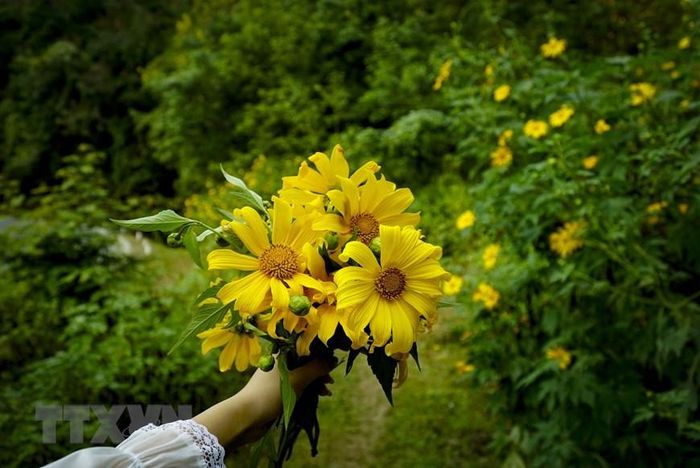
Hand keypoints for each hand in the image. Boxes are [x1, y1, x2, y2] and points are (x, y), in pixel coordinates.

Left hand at [193, 358, 331, 447]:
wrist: (246, 417)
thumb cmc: (270, 393)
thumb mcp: (298, 379)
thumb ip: (317, 368)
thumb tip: (334, 360)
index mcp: (281, 353)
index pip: (305, 347)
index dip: (320, 353)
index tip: (334, 360)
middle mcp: (280, 363)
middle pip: (306, 362)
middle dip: (320, 370)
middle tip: (331, 379)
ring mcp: (279, 378)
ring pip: (303, 375)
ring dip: (316, 381)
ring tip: (327, 390)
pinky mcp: (279, 391)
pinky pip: (299, 387)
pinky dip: (309, 389)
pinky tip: (320, 395)